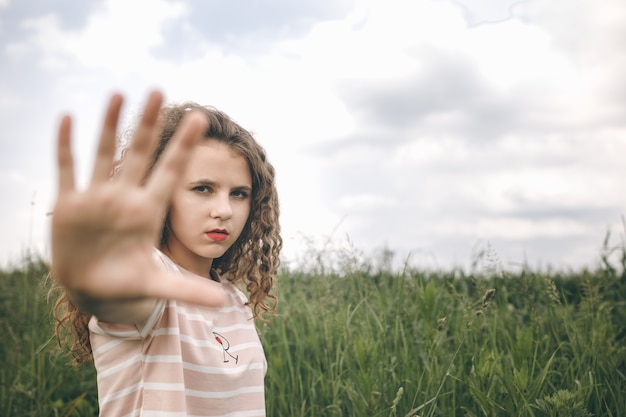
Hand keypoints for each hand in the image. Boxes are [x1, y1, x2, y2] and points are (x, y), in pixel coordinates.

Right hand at [51, 91, 224, 311]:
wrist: (94, 289)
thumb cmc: (128, 284)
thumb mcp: (157, 286)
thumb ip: (187, 291)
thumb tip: (224, 302)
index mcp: (148, 211)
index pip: (170, 170)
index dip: (183, 145)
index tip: (200, 119)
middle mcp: (125, 197)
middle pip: (139, 153)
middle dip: (148, 124)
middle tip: (158, 90)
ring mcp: (97, 198)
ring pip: (103, 153)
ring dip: (109, 124)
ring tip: (120, 93)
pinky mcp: (70, 206)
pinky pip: (67, 170)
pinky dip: (66, 145)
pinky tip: (68, 117)